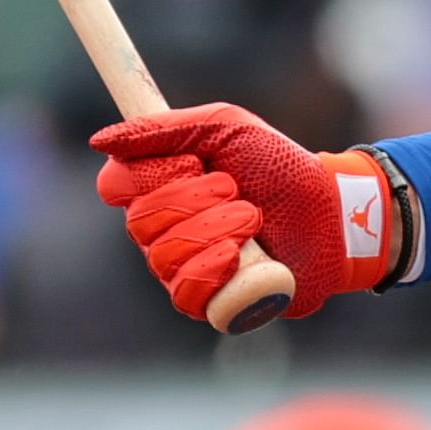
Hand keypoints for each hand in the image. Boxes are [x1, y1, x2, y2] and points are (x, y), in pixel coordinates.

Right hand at [90, 105, 397, 328]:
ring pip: (163, 257)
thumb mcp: (226, 128)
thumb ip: (163, 128)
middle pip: (139, 221)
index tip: (190, 162)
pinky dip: (215, 269)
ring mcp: (183, 267)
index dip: (148, 175)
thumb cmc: (279, 167)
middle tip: (235, 189)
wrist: (331, 213)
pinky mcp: (208, 302)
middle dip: (196, 200)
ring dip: (216, 230)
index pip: (114, 184)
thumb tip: (99, 140)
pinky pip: (185, 293)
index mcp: (159, 185)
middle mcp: (162, 229)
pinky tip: (241, 255)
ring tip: (253, 220)